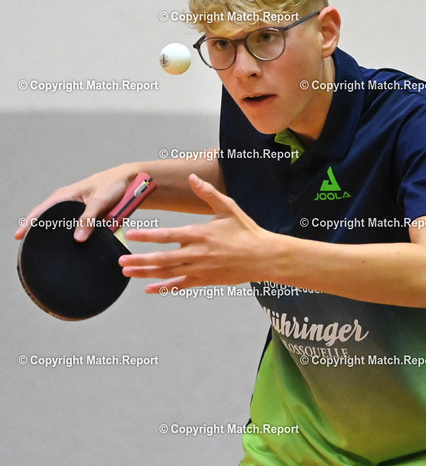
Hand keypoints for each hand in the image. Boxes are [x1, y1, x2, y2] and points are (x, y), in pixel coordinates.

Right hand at [15, 164, 139, 241]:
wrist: (132, 182)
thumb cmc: (114, 185)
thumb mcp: (101, 200)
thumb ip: (89, 218)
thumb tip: (78, 238)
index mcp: (65, 195)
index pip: (41, 211)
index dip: (29, 224)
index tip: (19, 237)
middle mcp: (69, 204)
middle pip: (51, 222)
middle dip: (42, 234)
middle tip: (34, 251)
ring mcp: (79, 212)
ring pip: (66, 229)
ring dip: (61, 239)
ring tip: (52, 254)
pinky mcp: (90, 219)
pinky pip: (81, 231)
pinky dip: (77, 239)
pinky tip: (74, 250)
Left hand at [119, 174, 272, 291]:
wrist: (264, 257)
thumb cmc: (246, 230)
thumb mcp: (228, 207)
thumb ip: (207, 193)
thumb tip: (192, 176)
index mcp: (199, 234)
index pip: (167, 235)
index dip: (146, 236)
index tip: (129, 236)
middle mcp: (197, 253)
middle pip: (161, 259)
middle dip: (139, 260)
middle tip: (120, 261)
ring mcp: (200, 269)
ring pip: (167, 273)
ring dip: (146, 273)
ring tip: (128, 272)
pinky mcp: (205, 280)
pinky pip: (180, 285)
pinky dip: (164, 287)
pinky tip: (149, 288)